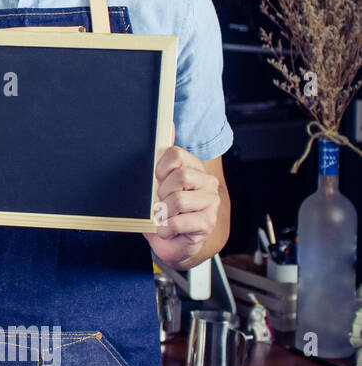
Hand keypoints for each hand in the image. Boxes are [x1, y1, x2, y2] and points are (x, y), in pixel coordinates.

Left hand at [145, 121, 220, 268]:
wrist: (170, 242)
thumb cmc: (162, 210)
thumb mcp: (155, 182)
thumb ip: (161, 154)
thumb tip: (169, 123)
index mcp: (194, 168)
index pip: (176, 154)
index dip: (159, 169)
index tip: (156, 181)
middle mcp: (206, 183)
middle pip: (181, 175)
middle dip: (162, 192)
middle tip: (160, 202)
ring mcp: (210, 203)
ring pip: (179, 199)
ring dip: (163, 212)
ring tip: (164, 216)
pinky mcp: (207, 223)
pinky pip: (179, 222)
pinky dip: (165, 228)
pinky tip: (167, 229)